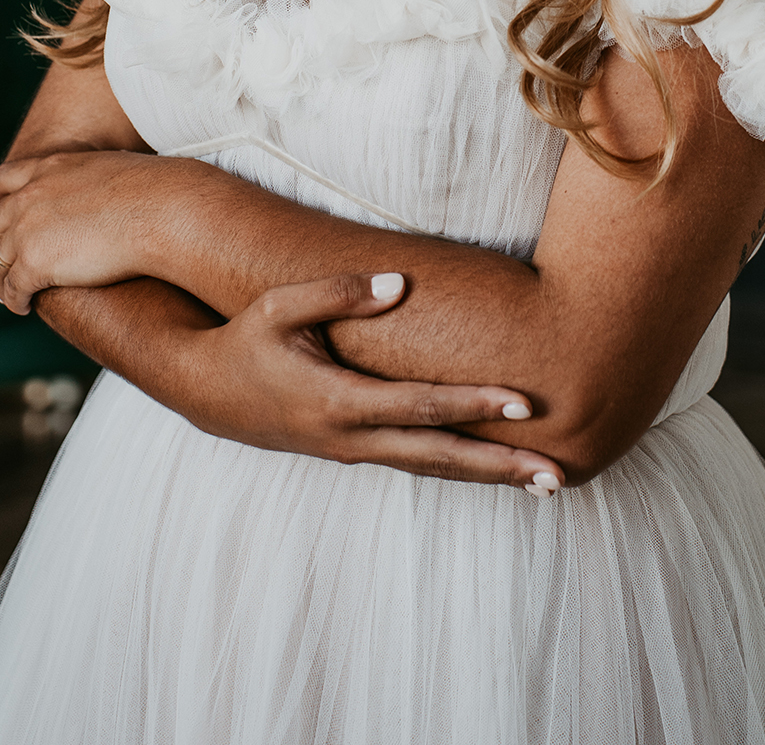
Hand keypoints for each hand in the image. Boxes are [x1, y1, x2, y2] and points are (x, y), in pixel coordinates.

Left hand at [0, 149, 184, 313]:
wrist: (160, 209)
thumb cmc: (153, 190)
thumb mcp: (111, 168)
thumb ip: (90, 179)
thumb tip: (108, 185)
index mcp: (47, 168)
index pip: (2, 180)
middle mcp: (29, 197)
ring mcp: (27, 230)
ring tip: (5, 292)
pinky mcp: (34, 264)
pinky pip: (12, 288)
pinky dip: (14, 300)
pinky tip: (23, 307)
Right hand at [178, 272, 564, 495]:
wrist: (206, 392)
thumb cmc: (246, 340)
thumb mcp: (281, 306)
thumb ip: (339, 291)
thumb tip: (399, 282)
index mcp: (338, 402)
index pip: (420, 406)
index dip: (473, 403)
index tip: (523, 403)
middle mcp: (351, 439)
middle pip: (440, 456)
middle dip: (500, 467)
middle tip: (557, 476)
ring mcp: (354, 452)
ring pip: (433, 467)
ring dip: (490, 475)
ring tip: (546, 482)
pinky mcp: (355, 452)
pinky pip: (417, 461)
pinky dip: (459, 466)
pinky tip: (496, 466)